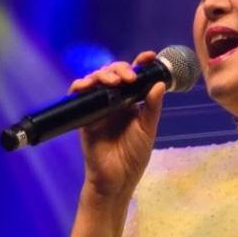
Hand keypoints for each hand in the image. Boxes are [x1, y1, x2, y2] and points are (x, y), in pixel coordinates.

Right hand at [69, 52, 164, 202]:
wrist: (115, 180)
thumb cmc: (132, 158)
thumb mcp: (147, 130)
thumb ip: (151, 107)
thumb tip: (159, 84)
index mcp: (130, 103)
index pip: (133, 77)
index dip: (140, 63)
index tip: (149, 56)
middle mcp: (113, 102)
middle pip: (113, 74)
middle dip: (120, 69)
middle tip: (129, 78)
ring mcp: (98, 107)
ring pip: (96, 80)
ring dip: (103, 74)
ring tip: (114, 82)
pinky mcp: (83, 116)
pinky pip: (78, 95)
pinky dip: (81, 85)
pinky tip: (88, 85)